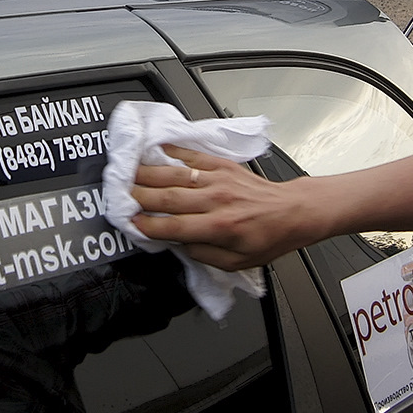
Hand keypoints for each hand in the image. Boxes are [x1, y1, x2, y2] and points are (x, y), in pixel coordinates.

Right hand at [130, 146, 321, 269]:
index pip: (175, 227)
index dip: (149, 226)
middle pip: (169, 197)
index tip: (131, 224)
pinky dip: (174, 151)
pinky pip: (193, 156)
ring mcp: (219, 180)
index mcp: (221, 227)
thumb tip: (178, 243)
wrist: (292, 211)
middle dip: (140, 196)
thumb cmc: (267, 238)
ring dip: (149, 173)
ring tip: (128, 173)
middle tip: (119, 196)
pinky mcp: (223, 165)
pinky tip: (156, 149)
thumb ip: (204, 255)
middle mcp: (218, 200)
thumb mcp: (236, 263)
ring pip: (176, 175)